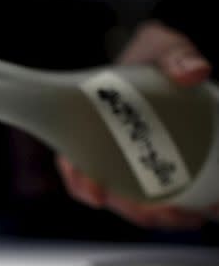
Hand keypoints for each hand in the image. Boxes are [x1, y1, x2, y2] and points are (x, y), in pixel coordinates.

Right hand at [57, 21, 211, 229]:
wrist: (165, 62)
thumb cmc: (152, 57)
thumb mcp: (159, 48)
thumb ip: (173, 54)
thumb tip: (192, 72)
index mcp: (89, 121)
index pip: (70, 158)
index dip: (79, 181)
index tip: (97, 195)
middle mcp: (102, 146)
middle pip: (104, 190)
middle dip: (130, 210)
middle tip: (164, 213)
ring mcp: (123, 159)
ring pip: (127, 200)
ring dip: (152, 217)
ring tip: (187, 217)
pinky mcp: (146, 165)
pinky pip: (149, 196)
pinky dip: (168, 209)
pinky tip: (193, 210)